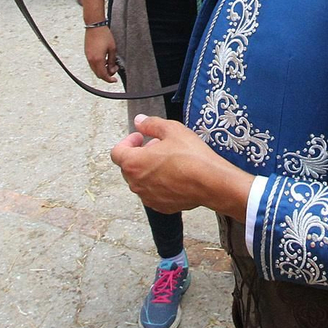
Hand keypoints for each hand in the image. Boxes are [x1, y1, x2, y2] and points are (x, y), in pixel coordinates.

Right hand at [85, 26, 117, 82]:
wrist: (94, 26)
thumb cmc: (104, 35)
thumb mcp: (112, 48)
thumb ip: (112, 61)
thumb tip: (112, 69)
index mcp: (98, 60)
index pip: (103, 75)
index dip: (109, 79)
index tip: (114, 80)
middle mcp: (91, 60)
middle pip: (98, 74)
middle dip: (107, 75)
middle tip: (114, 70)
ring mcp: (88, 57)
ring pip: (95, 70)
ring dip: (102, 70)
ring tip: (110, 64)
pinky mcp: (87, 53)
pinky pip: (92, 64)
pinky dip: (98, 66)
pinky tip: (104, 60)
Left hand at [109, 114, 253, 217]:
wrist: (211, 182)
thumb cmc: (192, 157)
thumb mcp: (172, 130)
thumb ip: (151, 124)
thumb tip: (140, 121)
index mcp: (134, 163)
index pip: (116, 152)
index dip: (127, 141)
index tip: (140, 137)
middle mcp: (136, 183)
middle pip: (128, 166)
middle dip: (139, 154)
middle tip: (157, 146)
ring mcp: (147, 197)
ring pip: (141, 180)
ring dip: (148, 169)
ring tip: (168, 161)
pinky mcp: (160, 206)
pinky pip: (153, 192)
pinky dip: (158, 183)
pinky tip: (175, 175)